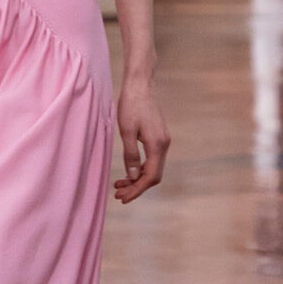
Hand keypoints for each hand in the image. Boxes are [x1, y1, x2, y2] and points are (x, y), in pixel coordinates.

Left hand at [113, 74, 169, 203]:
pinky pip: (152, 160)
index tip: (123, 198)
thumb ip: (131, 154)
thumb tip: (134, 176)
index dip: (137, 190)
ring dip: (138, 179)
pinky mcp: (159, 137)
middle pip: (153, 176)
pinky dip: (141, 169)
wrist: (141, 85)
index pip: (151, 177)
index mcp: (157, 145)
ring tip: (119, 185)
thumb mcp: (126, 130)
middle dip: (136, 187)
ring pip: (153, 168)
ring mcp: (163, 141)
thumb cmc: (131, 105)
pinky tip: (129, 172)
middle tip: (118, 195)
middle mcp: (164, 145)